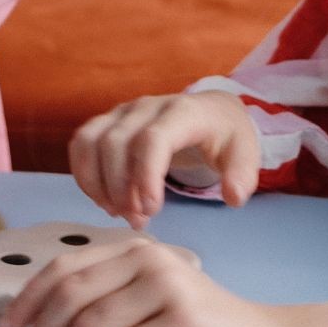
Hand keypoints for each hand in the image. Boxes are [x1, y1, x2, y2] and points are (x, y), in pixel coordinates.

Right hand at [68, 91, 259, 228]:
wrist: (209, 110)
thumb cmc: (224, 135)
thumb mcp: (246, 153)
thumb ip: (243, 175)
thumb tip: (232, 197)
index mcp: (183, 112)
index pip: (153, 139)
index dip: (146, 175)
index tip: (152, 211)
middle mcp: (146, 106)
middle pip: (116, 143)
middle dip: (121, 188)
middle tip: (137, 220)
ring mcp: (122, 111)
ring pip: (91, 141)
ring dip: (97, 183)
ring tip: (118, 212)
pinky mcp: (107, 120)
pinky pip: (81, 142)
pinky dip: (83, 173)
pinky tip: (102, 199)